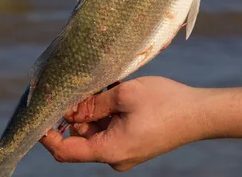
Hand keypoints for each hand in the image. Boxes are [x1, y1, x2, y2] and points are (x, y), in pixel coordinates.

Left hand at [40, 77, 203, 171]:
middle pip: (81, 137)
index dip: (48, 135)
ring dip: (94, 109)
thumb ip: (93, 103)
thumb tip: (71, 108)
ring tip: (105, 85)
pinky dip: (108, 111)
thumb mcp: (124, 95)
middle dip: (76, 112)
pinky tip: (114, 91)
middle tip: (77, 86)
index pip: (66, 151)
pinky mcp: (135, 142)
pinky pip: (112, 128)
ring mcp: (126, 150)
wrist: (201, 113)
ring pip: (97, 130)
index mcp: (110, 150)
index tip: (40, 114)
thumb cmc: (166, 103)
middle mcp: (115, 156)